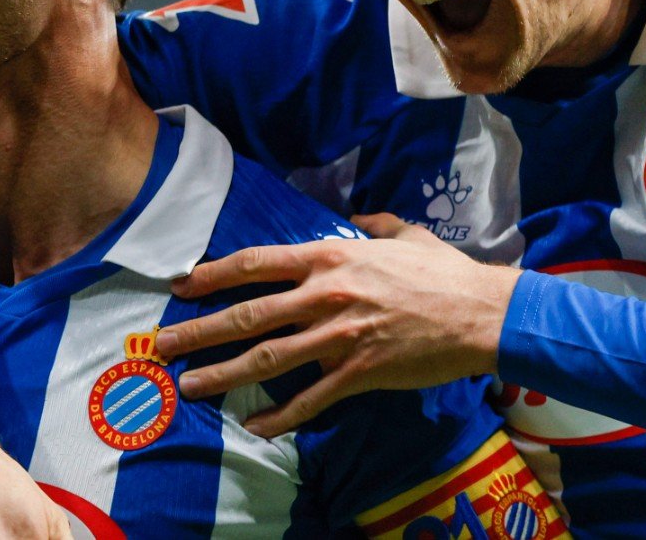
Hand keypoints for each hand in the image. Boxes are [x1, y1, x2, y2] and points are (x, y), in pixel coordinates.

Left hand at [156, 213, 520, 436]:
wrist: (483, 314)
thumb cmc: (445, 272)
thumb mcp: (405, 234)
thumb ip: (375, 224)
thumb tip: (359, 218)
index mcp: (332, 256)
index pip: (257, 264)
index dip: (214, 275)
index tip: (182, 285)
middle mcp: (326, 294)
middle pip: (247, 314)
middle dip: (199, 329)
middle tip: (163, 344)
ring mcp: (340, 336)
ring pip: (266, 359)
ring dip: (222, 375)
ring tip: (189, 386)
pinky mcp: (358, 373)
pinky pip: (309, 400)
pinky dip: (280, 417)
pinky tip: (255, 427)